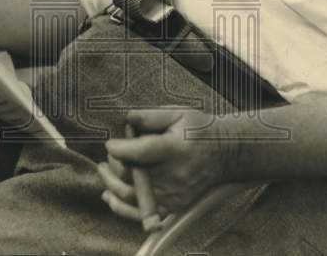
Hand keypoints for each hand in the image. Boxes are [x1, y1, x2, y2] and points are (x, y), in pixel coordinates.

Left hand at [98, 109, 229, 221]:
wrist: (224, 154)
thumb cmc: (199, 130)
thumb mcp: (178, 113)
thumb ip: (150, 116)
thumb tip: (126, 119)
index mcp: (174, 149)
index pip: (140, 152)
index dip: (119, 148)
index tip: (110, 143)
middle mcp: (174, 175)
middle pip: (132, 176)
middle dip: (113, 164)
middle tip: (110, 154)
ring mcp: (173, 194)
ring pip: (132, 196)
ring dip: (111, 185)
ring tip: (103, 171)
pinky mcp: (173, 206)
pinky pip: (141, 213)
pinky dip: (121, 207)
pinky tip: (109, 196)